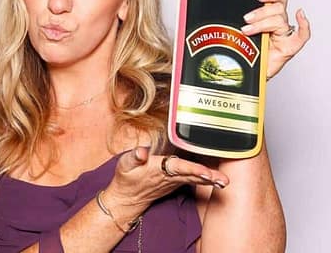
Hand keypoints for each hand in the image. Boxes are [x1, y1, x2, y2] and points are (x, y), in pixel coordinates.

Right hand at [101, 147, 228, 220]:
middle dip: (208, 177)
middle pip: (192, 176)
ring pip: (195, 179)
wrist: (127, 198)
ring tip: (225, 181)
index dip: (193, 169)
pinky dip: (206, 180)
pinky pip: (193, 181)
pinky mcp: (176, 182)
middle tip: (224, 180)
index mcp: (159, 170)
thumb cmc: (126, 178)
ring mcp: (174, 181)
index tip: (206, 172)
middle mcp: (169, 177)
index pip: (179, 168)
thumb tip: (142, 151)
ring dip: (211, 180)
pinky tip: (216, 179)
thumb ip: (134, 156)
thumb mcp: (125, 164)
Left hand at [241, 0, 310, 79]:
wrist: (245, 70)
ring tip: (248, 30)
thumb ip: (234, 23)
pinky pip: (302, 35)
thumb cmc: (242, 52)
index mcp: (267, 17)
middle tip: (247, 19)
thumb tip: (222, 15)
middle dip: (261, 12)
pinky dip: (304, 24)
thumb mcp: (235, 33)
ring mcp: (283, 35)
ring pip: (281, 20)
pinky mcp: (289, 47)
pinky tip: (299, 16)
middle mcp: (277, 24)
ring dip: (263, 23)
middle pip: (278, 8)